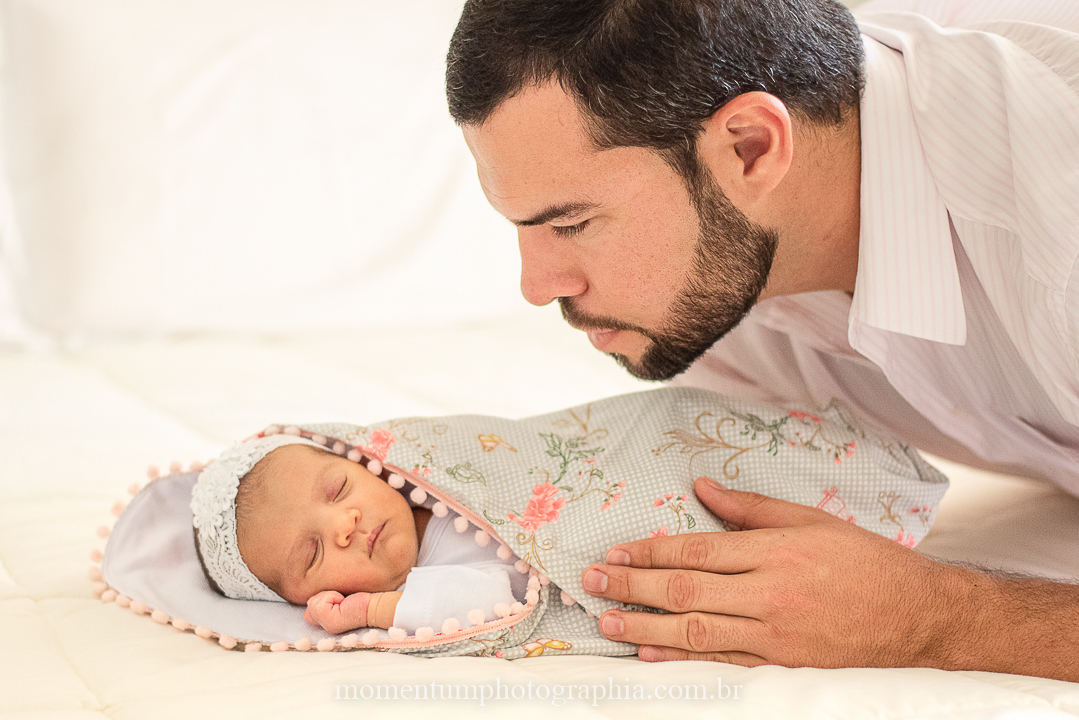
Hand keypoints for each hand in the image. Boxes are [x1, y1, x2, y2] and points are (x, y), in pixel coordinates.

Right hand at [304, 590, 370, 634]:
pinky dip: (330, 596)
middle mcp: (325, 629)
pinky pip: (320, 603)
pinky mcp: (330, 621)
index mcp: (327, 626)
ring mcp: (327, 626)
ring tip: (341, 601)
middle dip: (321, 600)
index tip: (336, 602)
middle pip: (308, 611)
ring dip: (327, 596)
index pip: (308, 616)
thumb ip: (322, 605)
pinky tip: (343, 601)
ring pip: (312, 604)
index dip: (318, 603)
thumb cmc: (358, 601)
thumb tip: (310, 601)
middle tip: (338, 601)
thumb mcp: (335, 603)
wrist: (373, 606)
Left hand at [581, 477, 978, 668]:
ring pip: (697, 630)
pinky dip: (683, 656)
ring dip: (645, 625)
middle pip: (686, 591)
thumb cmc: (865, 561)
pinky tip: (650, 650)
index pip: (696, 552)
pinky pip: (724, 661)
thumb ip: (751, 508)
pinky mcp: (783, 663)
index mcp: (776, 552)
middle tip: (590, 581)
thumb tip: (702, 488)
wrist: (919, 616)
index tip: (615, 551)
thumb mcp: (812, 520)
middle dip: (631, 585)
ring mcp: (775, 634)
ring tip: (606, 619)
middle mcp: (771, 594)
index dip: (649, 553)